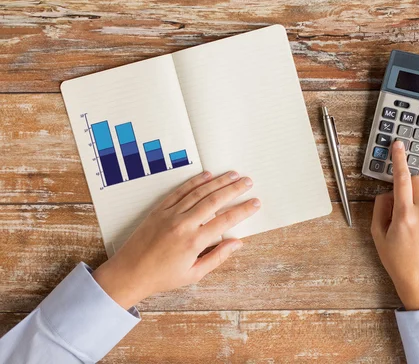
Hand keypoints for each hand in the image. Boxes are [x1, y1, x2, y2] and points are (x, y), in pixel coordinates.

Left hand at [92, 171, 259, 308]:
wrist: (129, 273)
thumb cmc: (162, 277)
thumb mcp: (194, 274)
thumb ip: (217, 257)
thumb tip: (237, 243)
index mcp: (194, 242)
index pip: (225, 220)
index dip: (243, 210)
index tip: (255, 202)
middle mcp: (183, 224)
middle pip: (214, 200)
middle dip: (234, 189)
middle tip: (248, 182)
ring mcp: (170, 214)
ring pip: (199, 192)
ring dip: (218, 182)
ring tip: (233, 175)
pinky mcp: (159, 210)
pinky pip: (180, 191)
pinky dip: (194, 182)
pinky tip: (207, 175)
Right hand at [371, 141, 418, 310]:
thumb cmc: (397, 258)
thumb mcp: (378, 234)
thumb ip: (380, 207)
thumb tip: (388, 191)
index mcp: (404, 216)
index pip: (402, 178)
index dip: (399, 159)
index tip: (398, 145)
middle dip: (409, 182)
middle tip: (403, 199)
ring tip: (415, 207)